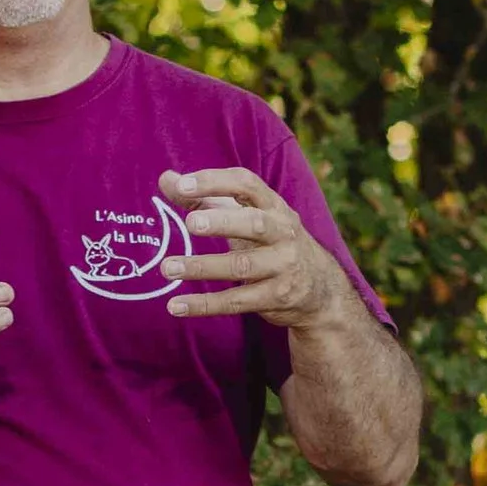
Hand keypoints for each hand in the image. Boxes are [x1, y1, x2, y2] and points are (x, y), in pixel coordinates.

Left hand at [157, 168, 347, 330]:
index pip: (247, 185)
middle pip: (254, 224)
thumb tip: (166, 179)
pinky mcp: (276, 297)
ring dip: (202, 267)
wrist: (321, 289)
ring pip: (241, 267)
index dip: (216, 182)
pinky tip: (175, 306)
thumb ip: (206, 198)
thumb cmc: (271, 242)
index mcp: (273, 206)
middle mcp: (282, 233)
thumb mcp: (246, 216)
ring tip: (167, 267)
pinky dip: (204, 305)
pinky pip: (236, 301)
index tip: (184, 184)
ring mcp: (282, 267)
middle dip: (222, 223)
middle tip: (190, 223)